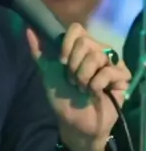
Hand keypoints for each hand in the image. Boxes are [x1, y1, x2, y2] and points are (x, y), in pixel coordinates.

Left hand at [27, 24, 130, 150]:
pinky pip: (109, 71)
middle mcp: (98, 51)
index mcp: (81, 47)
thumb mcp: (48, 73)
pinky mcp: (122, 77)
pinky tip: (94, 93)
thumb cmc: (62, 97)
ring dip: (83, 76)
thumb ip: (39, 51)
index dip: (66, 44)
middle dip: (73, 65)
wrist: (74, 122)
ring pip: (97, 56)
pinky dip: (96, 85)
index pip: (77, 29)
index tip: (60, 62)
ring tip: (82, 88)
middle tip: (72, 80)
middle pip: (86, 42)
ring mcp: (112, 63)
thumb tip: (28, 29)